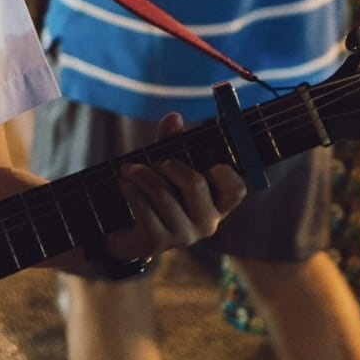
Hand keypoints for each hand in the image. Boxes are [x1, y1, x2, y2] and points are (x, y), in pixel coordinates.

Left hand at [105, 113, 246, 264]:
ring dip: (141, 175)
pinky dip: (131, 191)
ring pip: (164, 194)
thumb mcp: (164, 165)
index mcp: (215, 203)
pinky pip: (144, 209)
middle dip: (169, 165)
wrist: (125, 231)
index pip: (236, 191)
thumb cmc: (154, 194)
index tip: (213, 164)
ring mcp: (183, 235)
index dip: (228, 175)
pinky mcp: (157, 242)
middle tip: (153, 161)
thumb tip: (174, 117)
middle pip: (195, 185)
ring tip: (128, 169)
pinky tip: (124, 184)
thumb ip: (171, 141)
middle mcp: (205, 222)